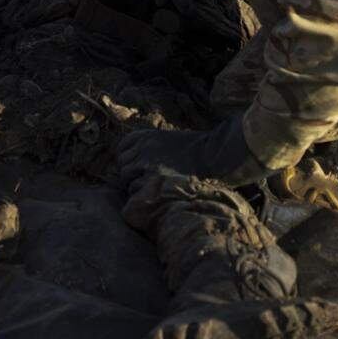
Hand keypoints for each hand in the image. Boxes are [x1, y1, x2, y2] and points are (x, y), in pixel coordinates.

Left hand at [117, 117, 265, 187]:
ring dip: (140, 189)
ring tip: (160, 191)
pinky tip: (160, 199)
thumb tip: (129, 164)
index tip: (142, 168)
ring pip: (128, 184)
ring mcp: (146, 166)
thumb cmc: (196, 151)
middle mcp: (142, 150)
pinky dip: (144, 201)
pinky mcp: (152, 183)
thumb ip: (147, 149)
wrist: (216, 156)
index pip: (122, 150)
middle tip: (154, 182)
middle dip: (134, 176)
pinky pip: (134, 198)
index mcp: (145, 137)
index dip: (130, 161)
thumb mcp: (167, 140)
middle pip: (123, 169)